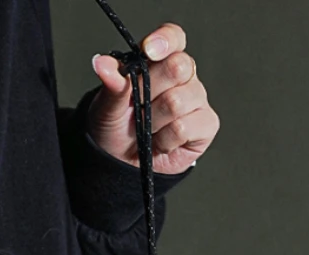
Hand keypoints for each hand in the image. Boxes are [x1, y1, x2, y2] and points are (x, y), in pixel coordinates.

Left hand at [88, 23, 218, 174]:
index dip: (164, 41)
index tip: (148, 50)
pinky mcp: (206, 125)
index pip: (173, 38)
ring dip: (152, 123)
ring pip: (177, 102)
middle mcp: (184, 76)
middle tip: (136, 109)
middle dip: (149, 93)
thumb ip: (112, 84)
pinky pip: (183, 128)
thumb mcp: (107, 105)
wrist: (119, 163)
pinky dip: (164, 140)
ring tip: (147, 129)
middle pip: (177, 67)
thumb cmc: (116, 128)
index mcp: (161, 61)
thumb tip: (101, 63)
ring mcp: (197, 99)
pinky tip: (160, 143)